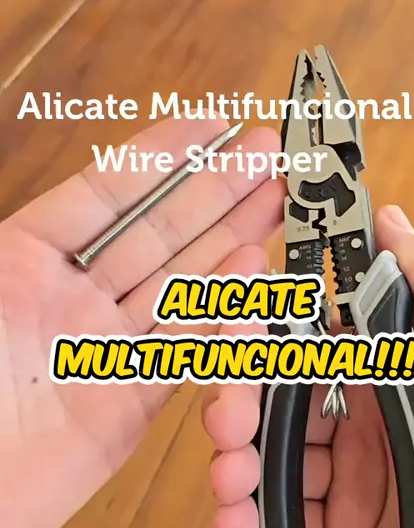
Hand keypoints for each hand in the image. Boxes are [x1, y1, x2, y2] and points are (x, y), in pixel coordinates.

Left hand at [0, 117, 283, 527]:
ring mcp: (103, 349)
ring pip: (180, 283)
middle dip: (215, 188)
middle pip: (157, 232)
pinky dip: (222, 313)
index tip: (214, 124)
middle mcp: (69, 298)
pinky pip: (184, 348)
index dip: (163, 154)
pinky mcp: (128, 404)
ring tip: (275, 198)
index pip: (107, 192)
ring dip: (230, 238)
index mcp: (22, 260)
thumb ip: (23, 247)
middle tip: (268, 153)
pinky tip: (251, 272)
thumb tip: (86, 190)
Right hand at [203, 205, 413, 527]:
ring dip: (232, 460)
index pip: (308, 341)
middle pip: (273, 399)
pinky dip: (244, 520)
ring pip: (265, 457)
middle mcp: (362, 421)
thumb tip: (388, 220)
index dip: (265, 332)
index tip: (232, 326)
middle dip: (236, 400)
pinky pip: (276, 522)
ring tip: (229, 478)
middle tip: (226, 417)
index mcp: (390, 374)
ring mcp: (345, 482)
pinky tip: (237, 522)